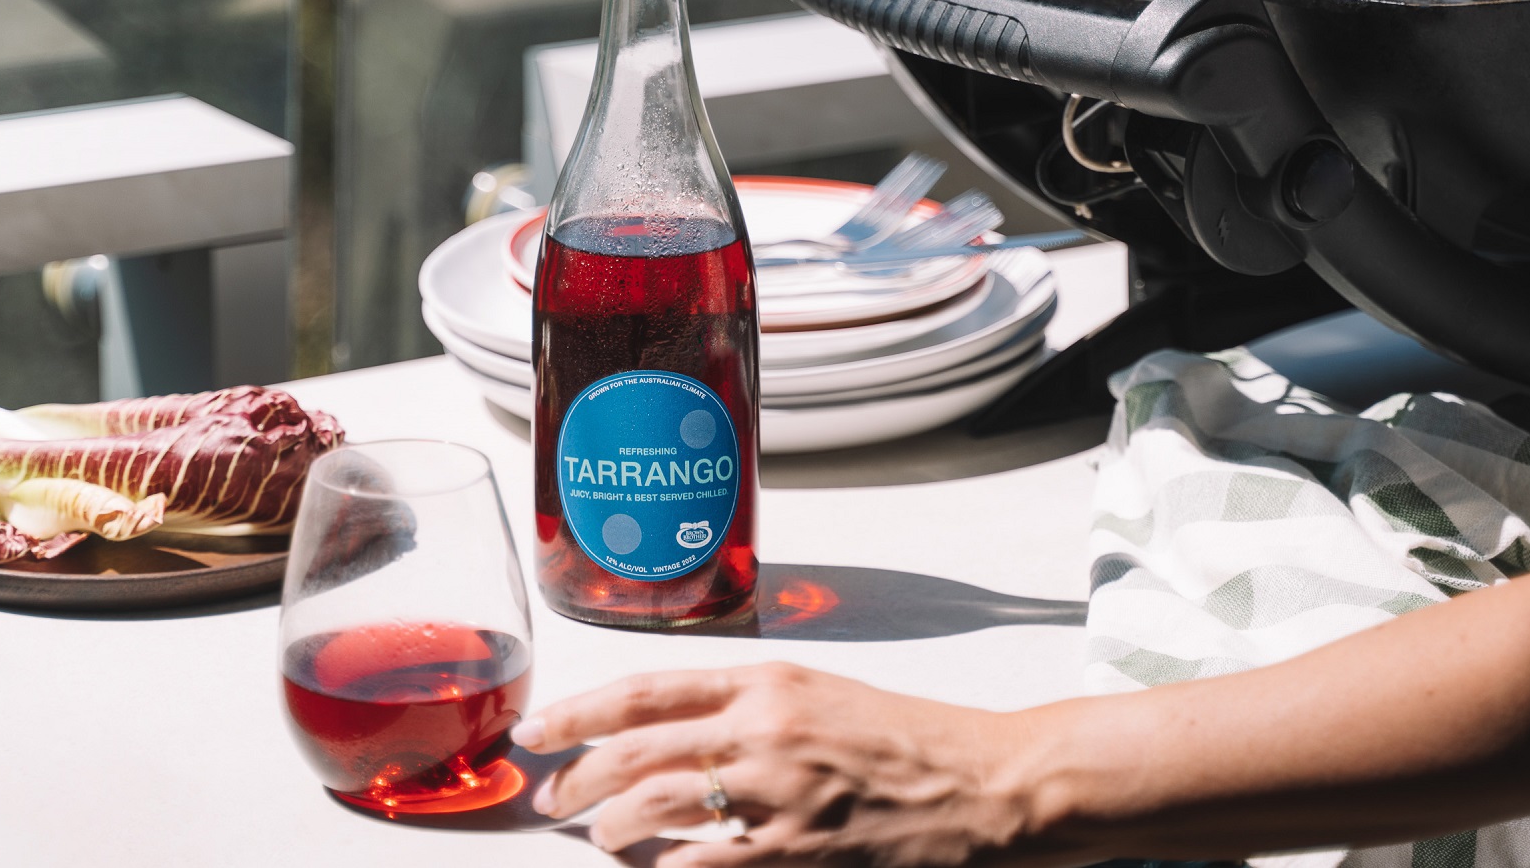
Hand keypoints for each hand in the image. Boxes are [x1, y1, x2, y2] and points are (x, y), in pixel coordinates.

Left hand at [512, 662, 1037, 865]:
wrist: (991, 782)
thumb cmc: (910, 740)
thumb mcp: (819, 696)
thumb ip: (744, 707)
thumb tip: (666, 735)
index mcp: (765, 680)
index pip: (643, 690)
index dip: (577, 712)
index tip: (538, 730)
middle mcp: (764, 728)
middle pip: (634, 751)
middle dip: (576, 778)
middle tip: (548, 798)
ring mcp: (780, 794)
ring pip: (657, 809)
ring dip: (612, 826)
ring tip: (600, 834)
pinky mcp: (801, 852)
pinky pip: (709, 865)